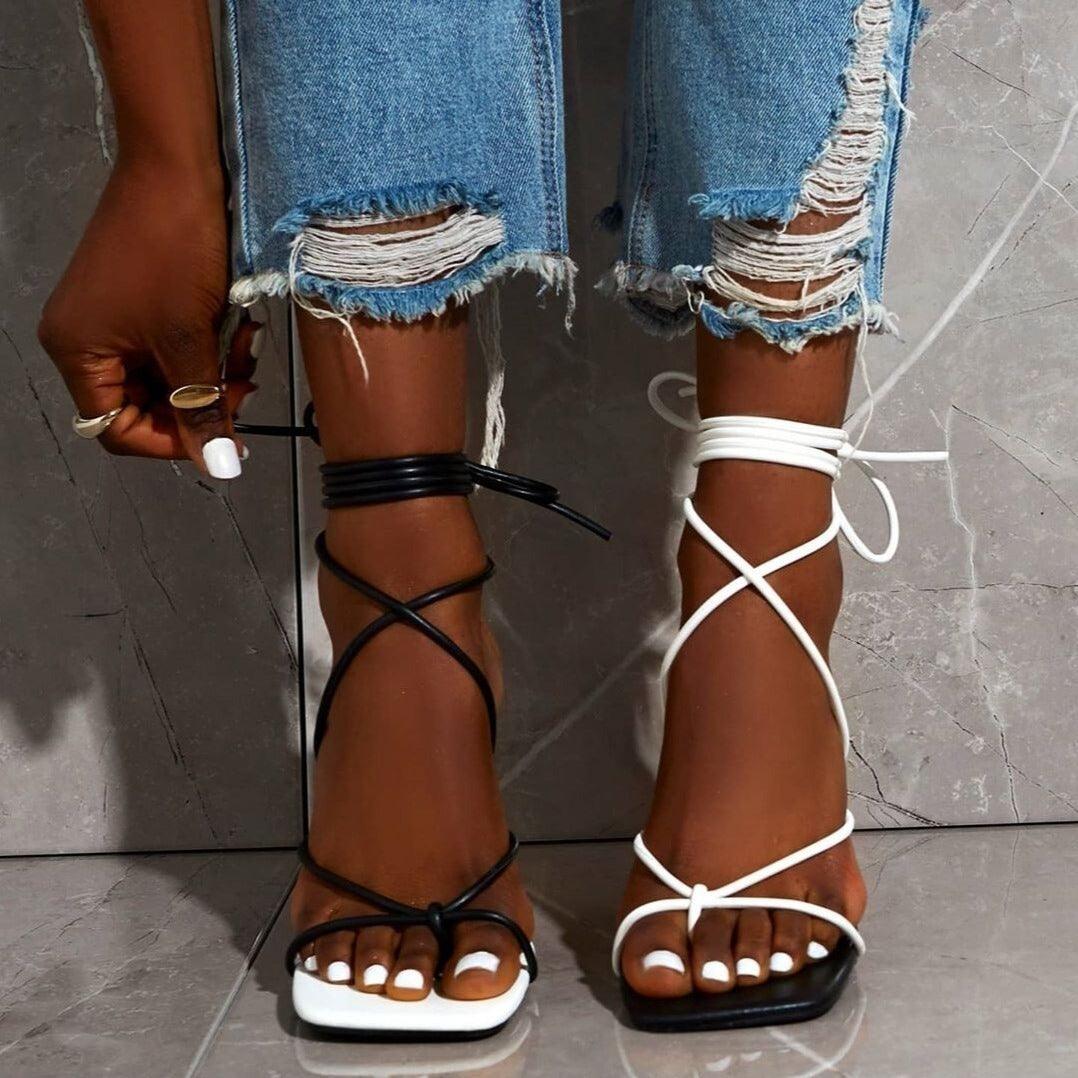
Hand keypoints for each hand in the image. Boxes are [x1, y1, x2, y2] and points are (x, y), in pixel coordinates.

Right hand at [38, 159, 256, 476]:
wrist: (178, 167)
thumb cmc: (173, 248)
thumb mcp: (191, 340)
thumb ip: (201, 407)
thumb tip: (218, 466)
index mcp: (78, 353)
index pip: (118, 430)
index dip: (172, 442)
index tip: (221, 436)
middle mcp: (85, 340)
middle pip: (146, 405)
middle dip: (201, 401)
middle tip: (244, 386)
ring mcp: (112, 319)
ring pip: (168, 377)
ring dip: (212, 372)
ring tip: (244, 347)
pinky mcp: (140, 301)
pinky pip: (174, 345)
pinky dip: (207, 346)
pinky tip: (237, 330)